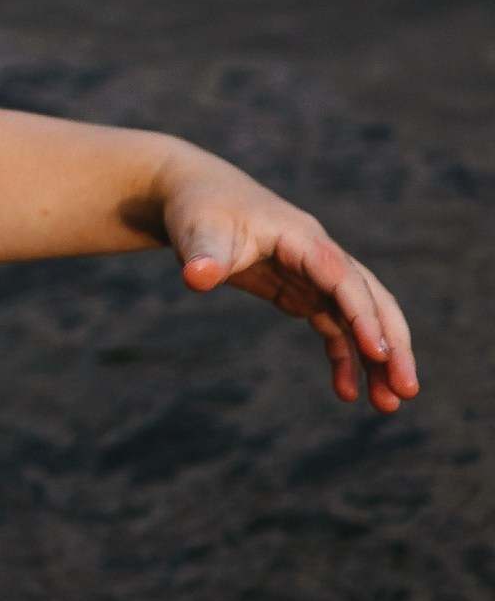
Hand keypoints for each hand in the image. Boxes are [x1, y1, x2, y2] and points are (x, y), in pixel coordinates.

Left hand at [161, 164, 419, 413]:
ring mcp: (313, 274)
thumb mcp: (197, 231)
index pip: (342, 278)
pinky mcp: (300, 290)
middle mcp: (318, 256)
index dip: (362, 314)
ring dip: (376, 358)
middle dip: (392, 343)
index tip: (379, 353)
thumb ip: (202, 256)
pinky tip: (346, 391)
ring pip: (358, 317)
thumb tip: (197, 278)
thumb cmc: (198, 210)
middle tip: (407, 391)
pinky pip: (333, 326)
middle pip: (369, 299)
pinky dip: (343, 356)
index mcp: (301, 238)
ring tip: (386, 405)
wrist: (193, 195)